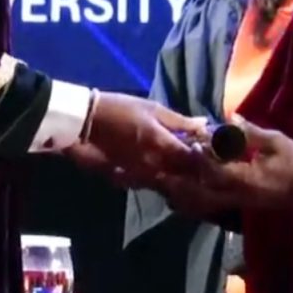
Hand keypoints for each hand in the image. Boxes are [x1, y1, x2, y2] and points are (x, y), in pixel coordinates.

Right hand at [83, 92, 201, 181]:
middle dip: (192, 170)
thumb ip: (179, 120)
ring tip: (178, 166)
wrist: (86, 121)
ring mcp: (140, 174)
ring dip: (176, 177)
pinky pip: (148, 184)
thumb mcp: (152, 108)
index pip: (191, 159)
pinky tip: (156, 171)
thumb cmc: (121, 109)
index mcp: (161, 143)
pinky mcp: (128, 179)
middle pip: (181, 175)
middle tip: (197, 160)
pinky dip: (156, 180)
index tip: (207, 151)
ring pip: (167, 183)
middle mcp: (153, 164)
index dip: (203, 158)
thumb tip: (204, 124)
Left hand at [160, 117, 292, 214]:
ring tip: (163, 183)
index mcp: (247, 179)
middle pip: (203, 194)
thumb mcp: (278, 142)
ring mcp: (235, 202)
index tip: (191, 145)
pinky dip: (191, 203)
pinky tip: (177, 195)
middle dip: (182, 184)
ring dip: (182, 195)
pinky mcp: (235, 204)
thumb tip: (232, 119)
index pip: (218, 172)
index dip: (203, 159)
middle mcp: (236, 194)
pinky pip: (208, 207)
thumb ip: (252, 133)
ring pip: (203, 204)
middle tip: (161, 172)